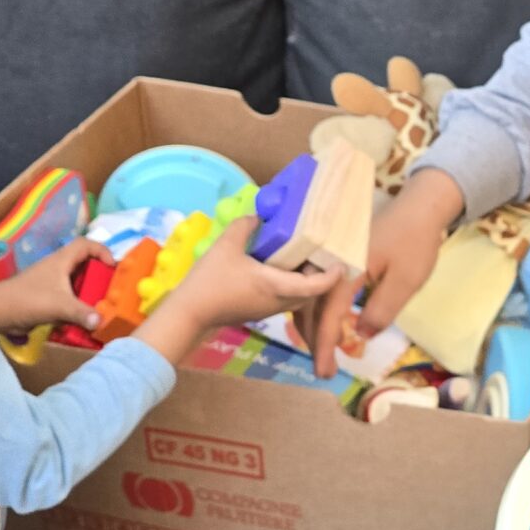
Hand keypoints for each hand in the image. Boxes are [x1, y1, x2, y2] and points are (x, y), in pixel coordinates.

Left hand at [0, 238, 112, 336]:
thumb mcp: (59, 306)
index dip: (102, 251)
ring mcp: (52, 282)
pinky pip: (70, 296)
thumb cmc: (28, 300)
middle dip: (99, 275)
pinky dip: (79, 303)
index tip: (113, 267)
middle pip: (85, 263)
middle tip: (113, 288)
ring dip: (90, 291)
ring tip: (104, 303)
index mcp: (61, 260)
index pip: (86, 245)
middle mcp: (58, 268)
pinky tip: (86, 316)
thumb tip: (102, 321)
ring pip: (78, 281)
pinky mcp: (48, 296)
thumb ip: (82, 313)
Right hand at [133, 220, 342, 369]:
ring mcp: (268, 311)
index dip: (331, 276)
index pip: (313, 285)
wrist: (188, 314)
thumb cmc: (208, 281)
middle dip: (319, 277)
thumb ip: (244, 226)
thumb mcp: (225, 246)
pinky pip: (283, 300)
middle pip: (310, 293)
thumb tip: (257, 215)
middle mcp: (277, 302)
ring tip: (300, 259)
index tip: (341, 264)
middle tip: (319, 255)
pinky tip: (279, 269)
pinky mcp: (258, 312)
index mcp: (274, 286)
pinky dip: (289, 286)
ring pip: (297, 298)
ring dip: (304, 283)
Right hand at [304, 167, 463, 377]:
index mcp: (344, 267)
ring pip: (310, 296)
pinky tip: (328, 324)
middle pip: (308, 306)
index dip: (323, 345)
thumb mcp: (406, 281)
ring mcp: (329, 257)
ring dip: (313, 325)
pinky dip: (319, 308)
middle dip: (314, 340)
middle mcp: (328, 261)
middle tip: (324, 369)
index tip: (323, 371)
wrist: (420, 206)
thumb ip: (382, 309)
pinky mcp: (334, 256)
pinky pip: (319, 286)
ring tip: (325, 352)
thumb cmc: (415, 242)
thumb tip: (360, 336)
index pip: (326, 313)